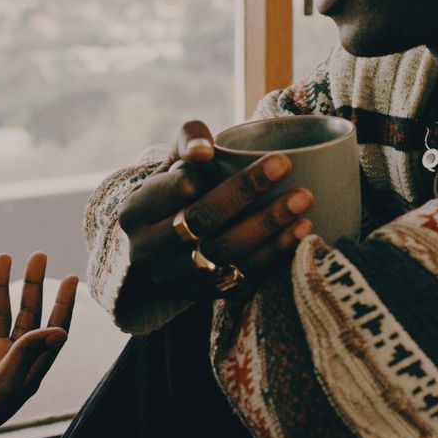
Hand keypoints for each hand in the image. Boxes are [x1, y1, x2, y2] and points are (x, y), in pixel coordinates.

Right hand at [0, 253, 76, 437]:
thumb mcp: (3, 385)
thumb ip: (27, 355)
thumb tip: (60, 331)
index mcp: (28, 372)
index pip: (52, 332)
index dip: (63, 306)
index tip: (70, 278)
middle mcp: (11, 361)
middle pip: (28, 315)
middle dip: (33, 285)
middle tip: (39, 255)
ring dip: (0, 285)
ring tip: (3, 256)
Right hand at [118, 120, 311, 303]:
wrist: (163, 249)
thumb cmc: (172, 193)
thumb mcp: (169, 164)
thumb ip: (187, 140)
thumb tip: (204, 151)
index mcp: (135, 212)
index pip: (174, 190)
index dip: (206, 174)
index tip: (239, 158)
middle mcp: (148, 251)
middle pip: (201, 220)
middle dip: (244, 192)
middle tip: (283, 165)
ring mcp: (176, 279)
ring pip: (225, 254)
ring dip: (268, 226)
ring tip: (303, 200)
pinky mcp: (204, 296)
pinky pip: (244, 278)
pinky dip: (275, 255)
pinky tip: (302, 231)